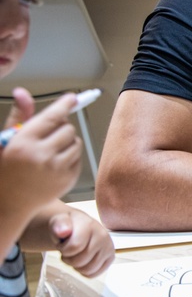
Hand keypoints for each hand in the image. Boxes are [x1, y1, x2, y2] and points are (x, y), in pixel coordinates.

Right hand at [0, 93, 81, 213]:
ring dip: (67, 141)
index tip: (72, 98)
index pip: (51, 117)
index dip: (64, 105)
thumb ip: (18, 116)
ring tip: (49, 148)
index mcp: (23, 144)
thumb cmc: (4, 170)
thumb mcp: (4, 141)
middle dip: (60, 127)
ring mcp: (57, 170)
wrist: (8, 204)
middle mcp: (42, 157)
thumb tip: (23, 92)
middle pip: (68, 128)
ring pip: (76, 142)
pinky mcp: (68, 180)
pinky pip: (79, 158)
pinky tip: (54, 162)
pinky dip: (70, 156)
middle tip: (47, 134)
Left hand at [48, 208, 113, 276]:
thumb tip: (63, 232)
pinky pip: (93, 274)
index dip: (63, 249)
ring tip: (75, 255)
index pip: (75, 246)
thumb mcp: (59, 222)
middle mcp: (103, 235)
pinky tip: (82, 261)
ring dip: (76, 266)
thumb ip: (58, 224)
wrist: (78, 227)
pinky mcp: (110, 257)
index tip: (62, 243)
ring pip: (88, 270)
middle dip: (69, 259)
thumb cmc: (67, 227)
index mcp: (90, 225)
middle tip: (68, 251)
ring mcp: (108, 247)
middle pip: (80, 261)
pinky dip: (84, 271)